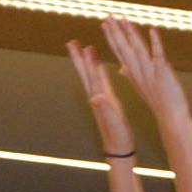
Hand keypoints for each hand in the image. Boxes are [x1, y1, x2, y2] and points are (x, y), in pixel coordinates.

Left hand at [67, 40, 137, 156]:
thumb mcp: (112, 121)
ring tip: (86, 48)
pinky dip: (100, 73)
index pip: (91, 76)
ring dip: (87, 62)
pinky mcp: (109, 102)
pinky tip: (99, 66)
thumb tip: (95, 97)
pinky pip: (102, 82)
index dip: (87, 61)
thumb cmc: (117, 136)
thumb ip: (104, 108)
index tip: (83, 46)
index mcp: (98, 98)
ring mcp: (101, 98)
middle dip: (78, 58)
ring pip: (91, 75)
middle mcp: (96, 96)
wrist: (119, 149)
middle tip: (71, 42)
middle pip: (85, 73)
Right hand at [102, 17, 190, 128]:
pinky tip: (153, 30)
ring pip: (138, 50)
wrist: (171, 117)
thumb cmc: (159, 101)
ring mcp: (150, 73)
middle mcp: (138, 72)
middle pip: (124, 49)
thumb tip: (122, 68)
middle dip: (116, 32)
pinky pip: (158, 56)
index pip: (120, 52)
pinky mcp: (162, 74)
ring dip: (131, 34)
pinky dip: (156, 43)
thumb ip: (132, 74)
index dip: (112, 38)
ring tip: (125, 19)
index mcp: (134, 74)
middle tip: (109, 15)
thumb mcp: (142, 86)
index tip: (105, 24)